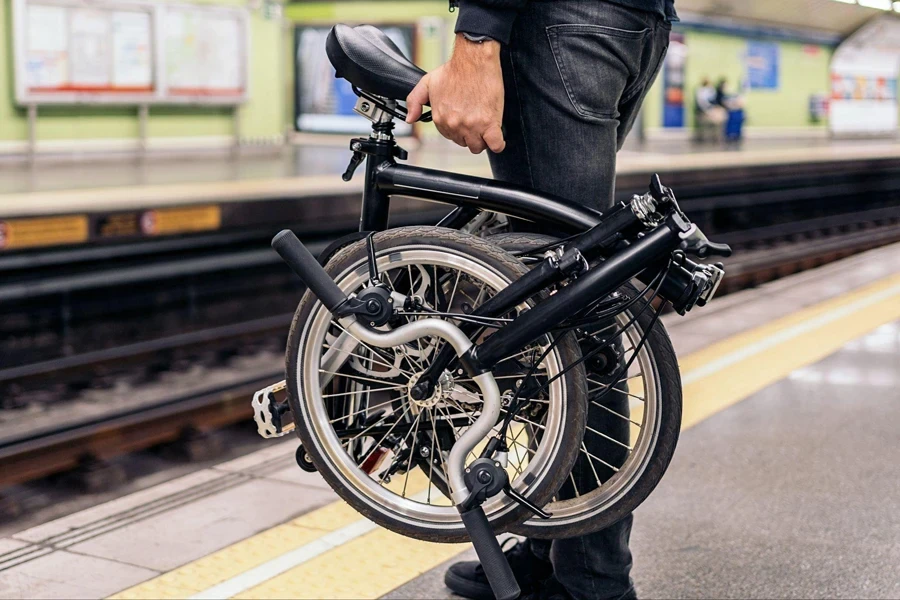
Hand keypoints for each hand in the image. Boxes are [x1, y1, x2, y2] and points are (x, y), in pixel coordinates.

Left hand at [406, 34, 505, 153]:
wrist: (473, 59)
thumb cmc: (455, 69)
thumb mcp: (427, 83)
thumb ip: (414, 101)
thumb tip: (410, 119)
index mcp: (441, 118)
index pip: (450, 137)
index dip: (459, 130)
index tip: (465, 120)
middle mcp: (455, 124)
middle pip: (465, 143)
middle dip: (471, 135)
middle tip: (477, 121)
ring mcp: (472, 125)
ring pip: (478, 146)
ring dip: (483, 140)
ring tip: (486, 128)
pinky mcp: (489, 123)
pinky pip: (495, 145)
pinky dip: (497, 144)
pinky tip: (497, 137)